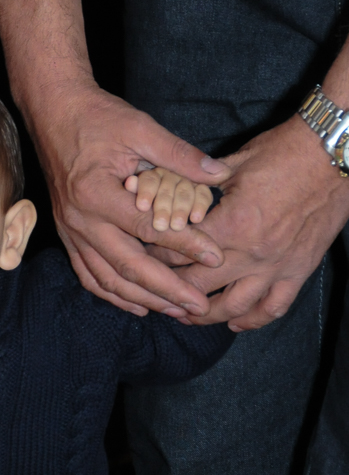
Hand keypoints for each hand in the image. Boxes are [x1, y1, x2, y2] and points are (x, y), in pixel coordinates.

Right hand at [28, 83, 230, 316]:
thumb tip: (218, 175)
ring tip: (175, 311)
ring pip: (109, 279)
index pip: (148, 229)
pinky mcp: (68, 236)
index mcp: (97, 194)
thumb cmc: (97, 117)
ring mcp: (71, 233)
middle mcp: (81, 220)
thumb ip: (179, 155)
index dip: (184, 245)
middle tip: (198, 306)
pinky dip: (114, 295)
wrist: (53, 112)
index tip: (215, 256)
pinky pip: (89, 276)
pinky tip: (139, 304)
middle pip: (129, 267)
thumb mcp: (140, 128)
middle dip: (166, 291)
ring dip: (143, 300)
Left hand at [174, 116, 348, 330]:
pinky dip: (252, 320)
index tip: (144, 257)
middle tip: (156, 293)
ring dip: (205, 316)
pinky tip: (234, 323)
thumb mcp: (235, 164)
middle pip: (198, 286)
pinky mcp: (298, 271)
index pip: (180, 251)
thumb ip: (201, 184)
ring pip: (233, 307)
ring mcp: (277, 266)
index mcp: (232, 224)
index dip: (157, 255)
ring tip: (187, 316)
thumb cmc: (284, 151)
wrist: (335, 152)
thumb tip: (170, 188)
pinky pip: (273, 307)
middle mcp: (252, 253)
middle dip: (171, 291)